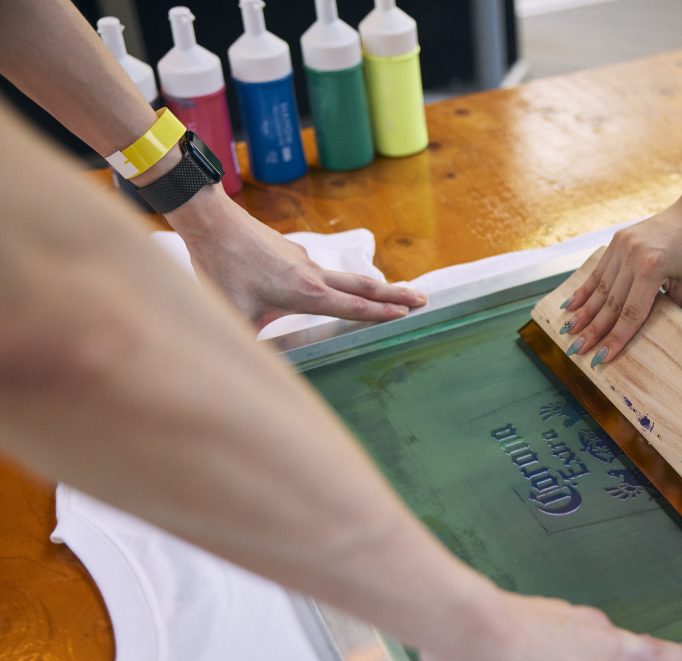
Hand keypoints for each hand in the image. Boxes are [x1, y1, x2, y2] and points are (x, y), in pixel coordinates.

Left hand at [167, 186, 426, 330]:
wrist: (212, 221)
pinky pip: (319, 272)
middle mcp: (312, 274)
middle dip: (396, 294)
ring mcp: (304, 259)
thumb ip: (250, 342)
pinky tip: (322, 289)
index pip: (353, 306)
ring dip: (369, 288)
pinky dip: (334, 283)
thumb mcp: (234, 314)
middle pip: (363, 286)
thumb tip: (252, 371)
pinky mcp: (292, 251)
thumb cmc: (222, 268)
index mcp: (305, 292)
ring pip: (344, 278)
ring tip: (388, 296)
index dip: (381, 313)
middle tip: (423, 299)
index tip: (408, 314)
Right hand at [562, 189, 681, 364]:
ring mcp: (622, 245)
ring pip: (600, 287)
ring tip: (569, 331)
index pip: (631, 313)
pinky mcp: (618, 239)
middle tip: (578, 350)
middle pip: (610, 302)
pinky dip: (585, 289)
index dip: (616, 338)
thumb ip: (664, 308)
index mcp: (652, 267)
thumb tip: (639, 326)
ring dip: (584, 312)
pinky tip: (570, 305)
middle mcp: (633, 255)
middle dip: (594, 329)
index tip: (602, 358)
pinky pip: (599, 270)